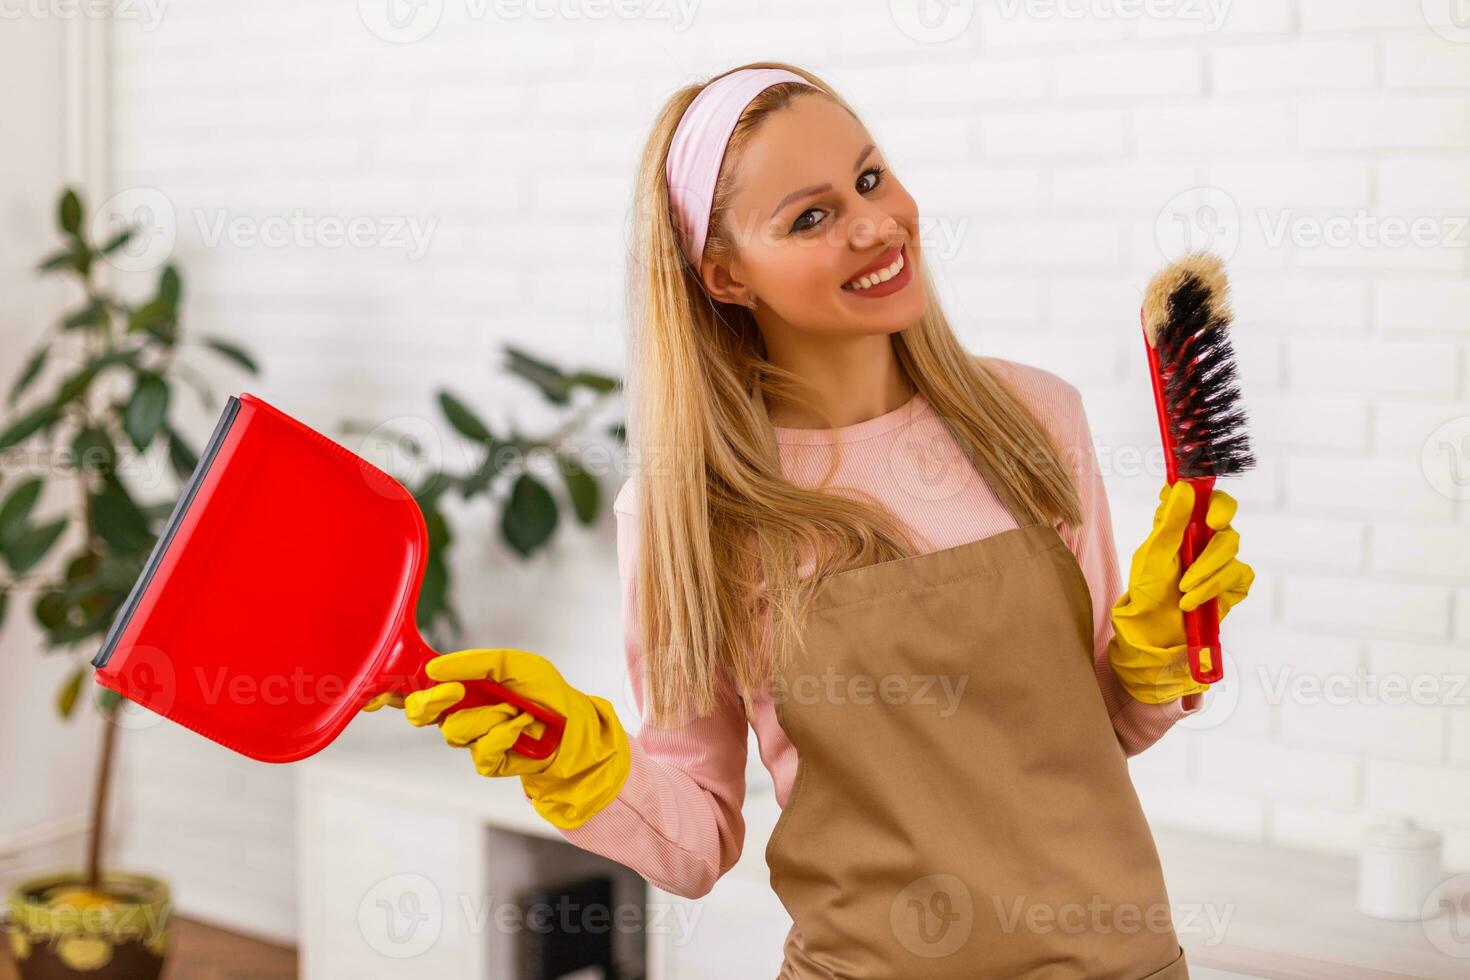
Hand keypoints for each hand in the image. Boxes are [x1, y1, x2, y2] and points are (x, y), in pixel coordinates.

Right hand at [369, 648, 630, 829]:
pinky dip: (503, 737)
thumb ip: (473, 663)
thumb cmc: (545, 691)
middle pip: (419, 713)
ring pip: (455, 731)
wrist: (575, 726)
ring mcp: (472, 739)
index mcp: (461, 687)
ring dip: (489, 717)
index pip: (415, 688)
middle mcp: (460, 712)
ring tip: (516, 711)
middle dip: (432, 702)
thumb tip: (434, 669)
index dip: (389, 692)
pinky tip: (521, 730)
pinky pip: (481, 753)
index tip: (371, 693)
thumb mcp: (512, 664)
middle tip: (453, 692)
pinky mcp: (488, 762)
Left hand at [1108, 481, 1254, 703]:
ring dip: (1206, 569)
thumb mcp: (1154, 552)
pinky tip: (1194, 600)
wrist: (1155, 627)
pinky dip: (1214, 587)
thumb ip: (1170, 520)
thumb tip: (1183, 486)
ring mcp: (1221, 557)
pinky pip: (1238, 573)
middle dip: (1218, 520)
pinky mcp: (1235, 581)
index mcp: (1182, 521)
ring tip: (1184, 589)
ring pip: (1231, 546)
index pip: (1201, 493)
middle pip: (1225, 513)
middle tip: (1212, 526)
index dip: (1205, 490)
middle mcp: (1204, 534)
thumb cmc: (1149, 588)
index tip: (1199, 494)